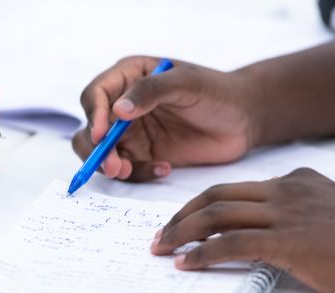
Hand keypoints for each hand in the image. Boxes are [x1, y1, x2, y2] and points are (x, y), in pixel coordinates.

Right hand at [72, 57, 255, 181]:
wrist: (243, 119)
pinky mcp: (142, 155)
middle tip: (114, 167)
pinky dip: (138, 173)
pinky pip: (126, 169)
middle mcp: (123, 105)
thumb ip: (151, 91)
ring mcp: (131, 132)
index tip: (103, 135)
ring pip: (102, 153)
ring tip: (129, 171)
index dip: (93, 116)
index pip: (95, 96)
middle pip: (91, 129)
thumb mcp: (186, 83)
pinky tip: (164, 168)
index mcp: (128, 77)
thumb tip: (117, 110)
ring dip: (111, 166)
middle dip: (97, 150)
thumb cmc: (217, 91)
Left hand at [150, 168, 334, 292]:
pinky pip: (233, 243)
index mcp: (294, 181)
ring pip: (218, 215)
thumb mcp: (327, 215)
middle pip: (216, 197)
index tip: (179, 223)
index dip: (199, 206)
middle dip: (181, 217)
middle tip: (160, 236)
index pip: (233, 189)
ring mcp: (288, 213)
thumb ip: (292, 213)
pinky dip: (203, 253)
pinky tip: (186, 264)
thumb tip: (254, 232)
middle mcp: (287, 191)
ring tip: (162, 249)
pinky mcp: (291, 240)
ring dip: (182, 233)